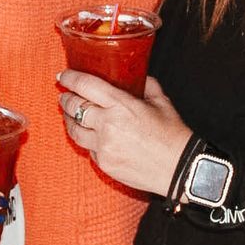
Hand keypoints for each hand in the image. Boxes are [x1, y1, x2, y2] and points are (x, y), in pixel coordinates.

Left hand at [57, 71, 192, 196]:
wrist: (181, 170)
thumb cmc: (173, 135)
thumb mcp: (161, 101)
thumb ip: (145, 84)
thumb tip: (135, 75)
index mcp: (121, 105)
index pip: (84, 86)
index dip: (69, 78)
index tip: (63, 76)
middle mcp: (108, 124)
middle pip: (73, 107)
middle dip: (65, 99)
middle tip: (64, 95)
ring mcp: (103, 146)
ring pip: (74, 130)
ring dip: (70, 120)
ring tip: (71, 115)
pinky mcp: (104, 164)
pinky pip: (87, 148)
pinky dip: (87, 140)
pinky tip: (92, 136)